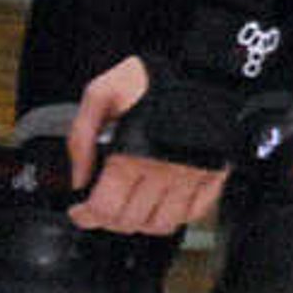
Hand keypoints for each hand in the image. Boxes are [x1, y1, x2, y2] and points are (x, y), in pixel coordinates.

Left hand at [65, 53, 229, 236]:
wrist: (206, 68)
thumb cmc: (154, 78)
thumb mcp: (101, 94)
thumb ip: (81, 136)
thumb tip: (78, 177)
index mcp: (133, 154)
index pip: (105, 209)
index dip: (86, 217)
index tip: (80, 211)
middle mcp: (164, 172)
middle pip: (130, 221)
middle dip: (109, 219)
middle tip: (105, 205)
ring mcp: (192, 178)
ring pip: (161, 224)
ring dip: (141, 221)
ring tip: (133, 205)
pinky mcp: (214, 176)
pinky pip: (193, 213)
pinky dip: (175, 215)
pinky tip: (163, 199)